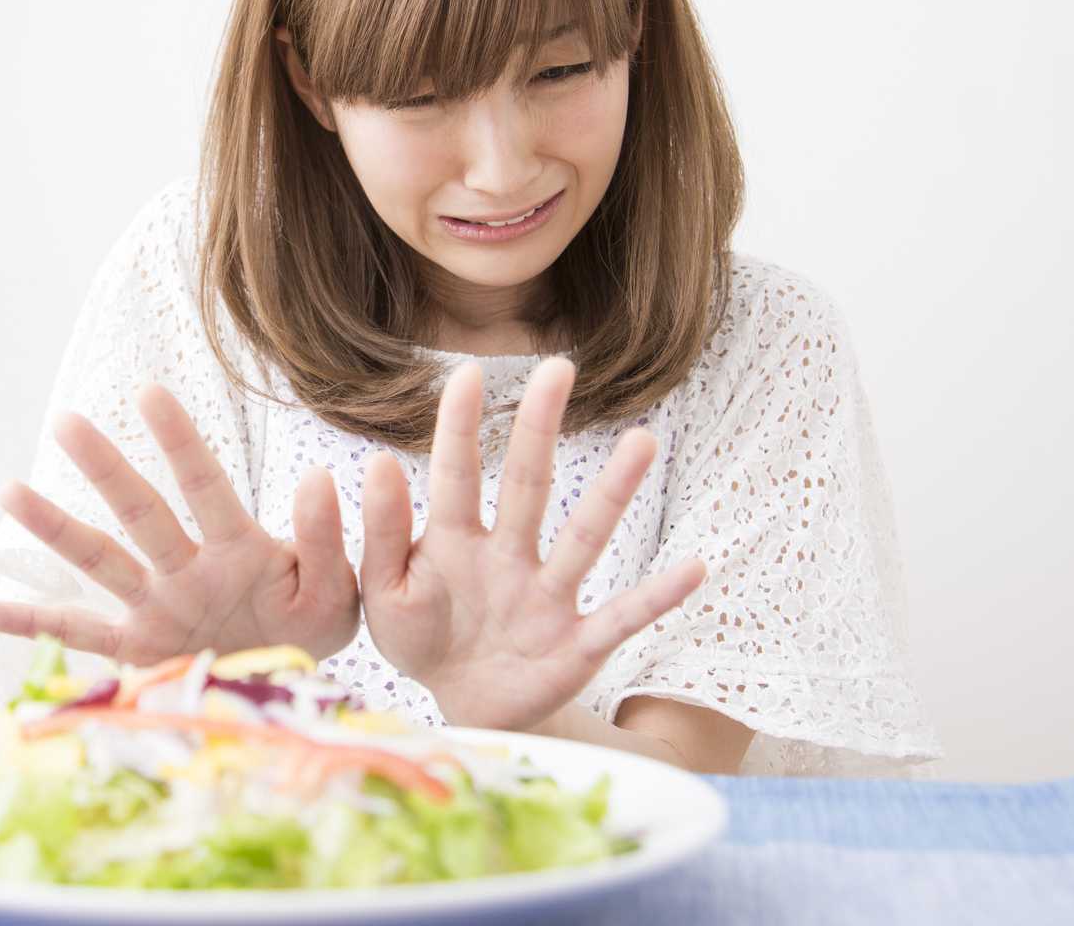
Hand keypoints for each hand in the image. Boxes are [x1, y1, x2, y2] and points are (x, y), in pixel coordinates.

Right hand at [0, 383, 359, 666]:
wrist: (304, 685)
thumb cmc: (316, 622)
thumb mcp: (337, 587)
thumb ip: (322, 538)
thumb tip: (316, 477)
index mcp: (238, 549)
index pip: (205, 486)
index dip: (180, 441)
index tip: (149, 391)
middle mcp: (187, 569)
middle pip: (141, 512)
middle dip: (106, 469)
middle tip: (66, 421)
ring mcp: (159, 608)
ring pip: (100, 562)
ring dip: (56, 528)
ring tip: (8, 489)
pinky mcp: (141, 652)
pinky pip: (81, 636)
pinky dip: (32, 624)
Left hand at [358, 358, 706, 730]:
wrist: (461, 706)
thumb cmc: (422, 638)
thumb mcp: (383, 591)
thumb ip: (383, 533)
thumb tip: (378, 461)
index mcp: (454, 540)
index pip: (455, 474)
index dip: (458, 426)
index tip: (465, 372)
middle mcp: (508, 555)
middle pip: (526, 484)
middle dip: (538, 428)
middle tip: (559, 367)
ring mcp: (547, 596)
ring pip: (583, 537)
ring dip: (613, 493)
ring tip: (642, 441)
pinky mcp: (576, 644)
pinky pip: (622, 616)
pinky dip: (657, 597)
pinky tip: (695, 568)